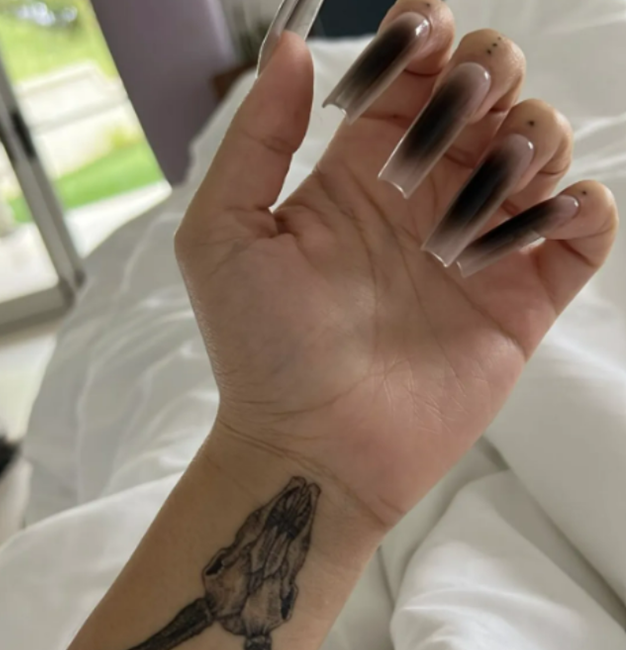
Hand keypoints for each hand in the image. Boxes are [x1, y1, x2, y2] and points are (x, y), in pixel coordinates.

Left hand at [175, 0, 617, 530]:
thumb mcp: (224, 237)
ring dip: (536, 135)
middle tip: (463, 112)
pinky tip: (542, 216)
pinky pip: (583, 231)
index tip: (426, 37)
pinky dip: (584, 206)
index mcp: (359, 176)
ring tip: (494, 181)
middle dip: (491, 72)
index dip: (428, 35)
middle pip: (489, 94)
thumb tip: (294, 45)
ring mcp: (477, 249)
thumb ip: (256, 138)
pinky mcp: (521, 302)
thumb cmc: (260, 352)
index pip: (412, 76)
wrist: (314, 448)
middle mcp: (424, 202)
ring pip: (543, 147)